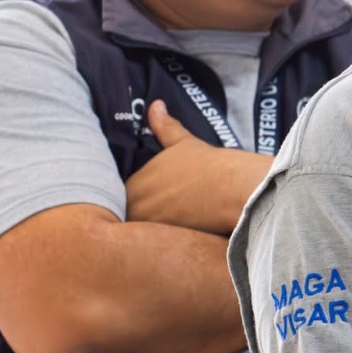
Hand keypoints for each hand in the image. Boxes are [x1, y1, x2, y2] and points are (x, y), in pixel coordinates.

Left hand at [124, 100, 272, 235]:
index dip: (129, 197)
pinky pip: (161, 247)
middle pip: (128, 219)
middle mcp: (137, 212)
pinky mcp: (172, 247)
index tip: (144, 195)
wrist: (235, 189)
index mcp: (133, 187)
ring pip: (143, 235)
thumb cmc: (207, 165)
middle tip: (157, 210)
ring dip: (150, 231)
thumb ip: (164, 126)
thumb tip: (156, 105)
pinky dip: (166, 244)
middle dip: (136, 216)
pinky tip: (178, 237)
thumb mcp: (182, 143)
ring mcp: (153, 232)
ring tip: (166, 225)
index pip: (116, 197)